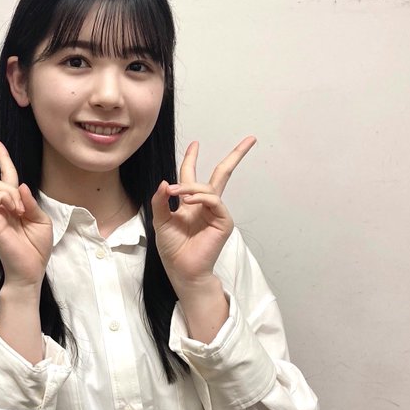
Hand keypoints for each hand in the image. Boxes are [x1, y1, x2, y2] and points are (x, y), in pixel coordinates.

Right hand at [0, 140, 52, 289]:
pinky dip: (6, 198)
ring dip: (11, 192)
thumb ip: (30, 202)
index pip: (4, 177)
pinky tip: (15, 210)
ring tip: (20, 211)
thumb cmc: (36, 248)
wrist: (30, 270)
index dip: (2, 159)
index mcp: (12, 204)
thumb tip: (21, 185)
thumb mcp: (41, 220)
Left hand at [151, 136, 255, 298]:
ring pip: (209, 188)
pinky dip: (201, 197)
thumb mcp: (160, 221)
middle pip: (222, 174)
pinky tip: (188, 201)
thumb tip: (166, 181)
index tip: (195, 144)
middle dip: (236, 156)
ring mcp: (216, 212)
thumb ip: (160, 201)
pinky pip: (214, 201)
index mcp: (190, 204)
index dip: (191, 159)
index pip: (192, 175)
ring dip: (191, 187)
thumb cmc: (172, 249)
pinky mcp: (223, 221)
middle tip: (250, 139)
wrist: (182, 269)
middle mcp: (205, 205)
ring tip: (176, 193)